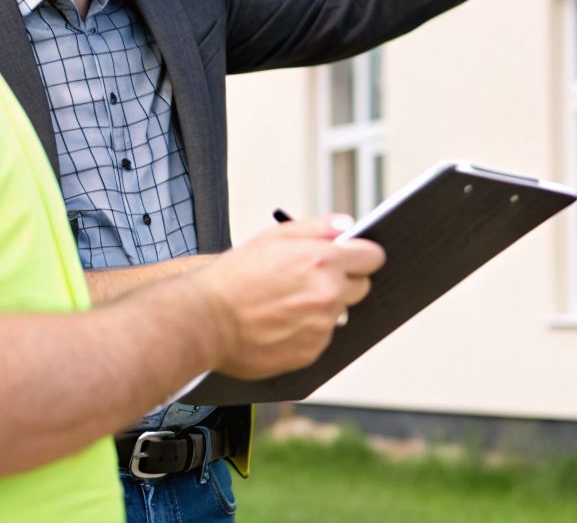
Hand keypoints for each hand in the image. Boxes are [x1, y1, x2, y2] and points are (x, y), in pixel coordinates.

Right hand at [191, 216, 384, 378]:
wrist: (204, 320)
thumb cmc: (234, 276)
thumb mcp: (273, 237)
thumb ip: (317, 227)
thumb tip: (346, 225)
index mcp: (323, 261)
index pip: (372, 257)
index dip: (360, 255)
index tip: (352, 257)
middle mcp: (327, 294)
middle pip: (361, 286)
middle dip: (343, 280)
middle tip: (311, 279)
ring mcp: (321, 327)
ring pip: (338, 312)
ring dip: (322, 307)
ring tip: (286, 303)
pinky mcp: (310, 352)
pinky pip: (321, 336)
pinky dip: (307, 330)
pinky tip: (280, 323)